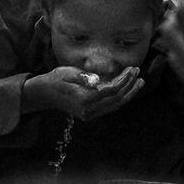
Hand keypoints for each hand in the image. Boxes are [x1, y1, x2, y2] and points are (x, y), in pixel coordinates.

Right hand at [22, 65, 143, 120]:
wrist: (44, 94)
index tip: (131, 69)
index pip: (111, 91)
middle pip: (116, 100)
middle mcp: (88, 110)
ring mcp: (90, 114)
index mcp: (83, 99)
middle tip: (138, 72)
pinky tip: (127, 89)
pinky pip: (110, 106)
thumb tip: (97, 80)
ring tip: (140, 82)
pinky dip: (120, 97)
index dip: (123, 80)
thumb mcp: (66, 73)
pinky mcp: (91, 113)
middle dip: (129, 86)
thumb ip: (82, 76)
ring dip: (129, 93)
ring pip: (115, 105)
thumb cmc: (55, 80)